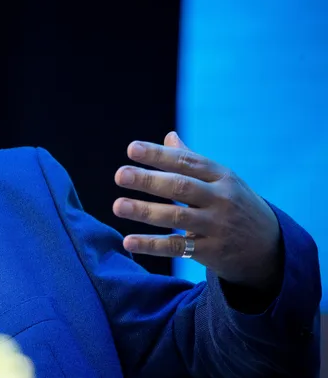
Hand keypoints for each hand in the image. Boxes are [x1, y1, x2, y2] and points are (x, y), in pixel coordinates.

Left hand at [113, 131, 281, 290]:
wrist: (270, 246)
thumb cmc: (235, 204)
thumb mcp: (222, 180)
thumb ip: (192, 161)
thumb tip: (169, 136)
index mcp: (221, 176)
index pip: (186, 162)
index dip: (159, 155)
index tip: (132, 149)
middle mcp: (220, 199)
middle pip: (180, 187)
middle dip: (149, 180)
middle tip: (120, 175)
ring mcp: (217, 226)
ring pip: (177, 217)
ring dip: (145, 211)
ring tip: (117, 206)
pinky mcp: (212, 252)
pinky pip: (178, 248)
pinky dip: (152, 245)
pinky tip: (128, 241)